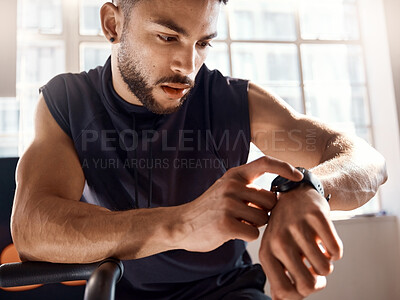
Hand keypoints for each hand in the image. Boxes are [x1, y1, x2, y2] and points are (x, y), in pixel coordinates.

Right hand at [174, 156, 302, 251]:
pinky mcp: (225, 224)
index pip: (265, 162)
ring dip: (254, 225)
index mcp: (234, 175)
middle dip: (264, 211)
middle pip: (270, 200)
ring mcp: (228, 204)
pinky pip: (253, 233)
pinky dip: (245, 236)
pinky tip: (230, 232)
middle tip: (246, 215)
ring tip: (236, 222)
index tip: (298, 176)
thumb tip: (278, 195)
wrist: (180, 224)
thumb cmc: (209, 209)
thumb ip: (248, 189)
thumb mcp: (226, 190)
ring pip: (263, 218)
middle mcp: (232, 186)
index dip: (285, 167)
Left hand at [259, 185, 342, 299]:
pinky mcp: (316, 216)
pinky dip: (335, 251)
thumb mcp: (275, 251)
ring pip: (325, 269)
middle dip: (318, 283)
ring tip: (317, 250)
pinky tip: (324, 239)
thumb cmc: (286, 229)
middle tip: (315, 269)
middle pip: (308, 285)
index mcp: (266, 253)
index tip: (304, 281)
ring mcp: (297, 228)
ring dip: (326, 263)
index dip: (300, 293)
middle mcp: (278, 240)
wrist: (296, 194)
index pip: (284, 293)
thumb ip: (278, 276)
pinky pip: (336, 251)